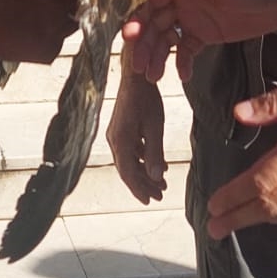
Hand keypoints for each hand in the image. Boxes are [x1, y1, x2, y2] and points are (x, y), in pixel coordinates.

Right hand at [106, 49, 166, 202]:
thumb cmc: (146, 99)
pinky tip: (157, 164)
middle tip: (160, 195)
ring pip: (130, 161)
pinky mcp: (121, 129)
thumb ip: (155, 153)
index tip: (150, 200)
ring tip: (161, 183)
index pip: (128, 174)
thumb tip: (156, 177)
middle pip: (128, 170)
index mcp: (121, 142)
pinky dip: (143, 159)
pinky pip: (131, 151)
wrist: (135, 77)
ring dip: (145, 172)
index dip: (139, 189)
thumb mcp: (155, 127)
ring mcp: (116, 135)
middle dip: (144, 184)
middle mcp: (114, 141)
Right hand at [121, 0, 276, 81]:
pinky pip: (187, 50)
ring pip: (167, 39)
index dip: (137, 16)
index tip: (128, 34)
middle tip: (137, 64)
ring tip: (152, 77)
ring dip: (157, 56)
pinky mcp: (207, 35)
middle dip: (143, 43)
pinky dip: (182, 62)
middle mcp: (183, 0)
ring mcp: (194, 19)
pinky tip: (183, 75)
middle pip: (154, 23)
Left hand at [204, 63, 276, 237]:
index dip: (233, 196)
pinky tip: (273, 214)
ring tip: (234, 224)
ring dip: (257, 220)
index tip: (213, 205)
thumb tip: (238, 114)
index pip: (260, 181)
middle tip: (212, 228)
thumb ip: (275, 101)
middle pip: (269, 205)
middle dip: (237, 218)